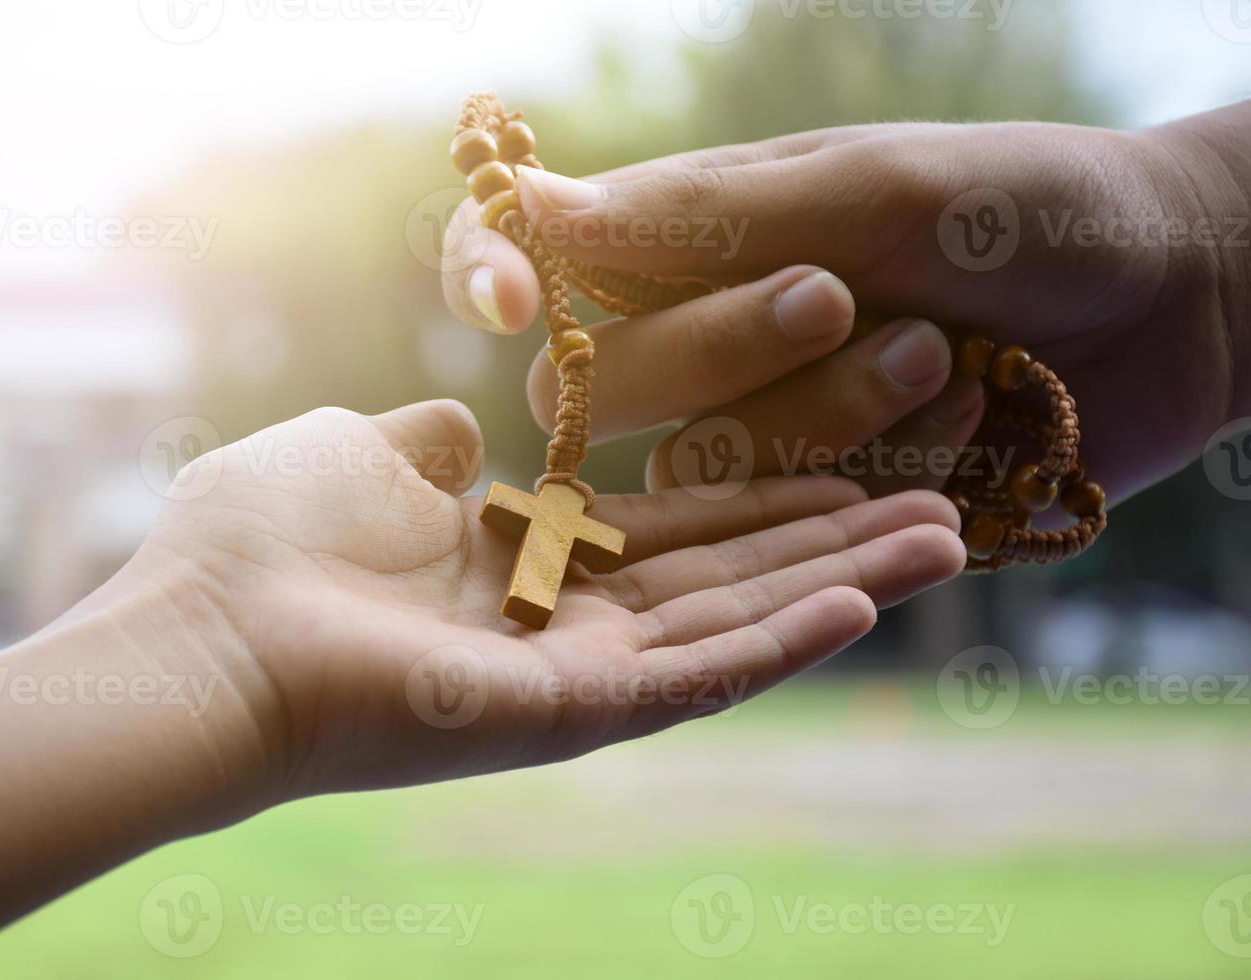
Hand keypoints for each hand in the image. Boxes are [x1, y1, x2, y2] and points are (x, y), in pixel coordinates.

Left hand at [124, 399, 964, 807]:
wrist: (201, 635)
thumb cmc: (257, 539)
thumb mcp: (361, 452)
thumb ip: (432, 447)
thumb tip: (472, 429)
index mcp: (514, 564)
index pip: (664, 529)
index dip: (753, 495)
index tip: (840, 459)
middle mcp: (557, 627)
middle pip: (722, 578)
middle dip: (828, 541)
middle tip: (939, 507)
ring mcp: (568, 678)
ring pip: (732, 627)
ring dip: (838, 584)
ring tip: (942, 542)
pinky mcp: (566, 715)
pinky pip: (695, 678)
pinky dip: (781, 641)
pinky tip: (863, 601)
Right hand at [441, 103, 1250, 503]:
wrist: (1180, 298)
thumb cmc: (1028, 210)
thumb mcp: (875, 192)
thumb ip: (705, 217)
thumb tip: (534, 206)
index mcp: (690, 234)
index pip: (539, 255)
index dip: (488, 271)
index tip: (497, 295)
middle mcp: (701, 335)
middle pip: (598, 387)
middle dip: (724, 350)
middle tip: (846, 296)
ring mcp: (756, 428)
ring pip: (697, 469)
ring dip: (828, 415)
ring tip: (947, 358)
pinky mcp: (820, 504)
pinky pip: (786, 521)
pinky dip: (881, 472)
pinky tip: (967, 422)